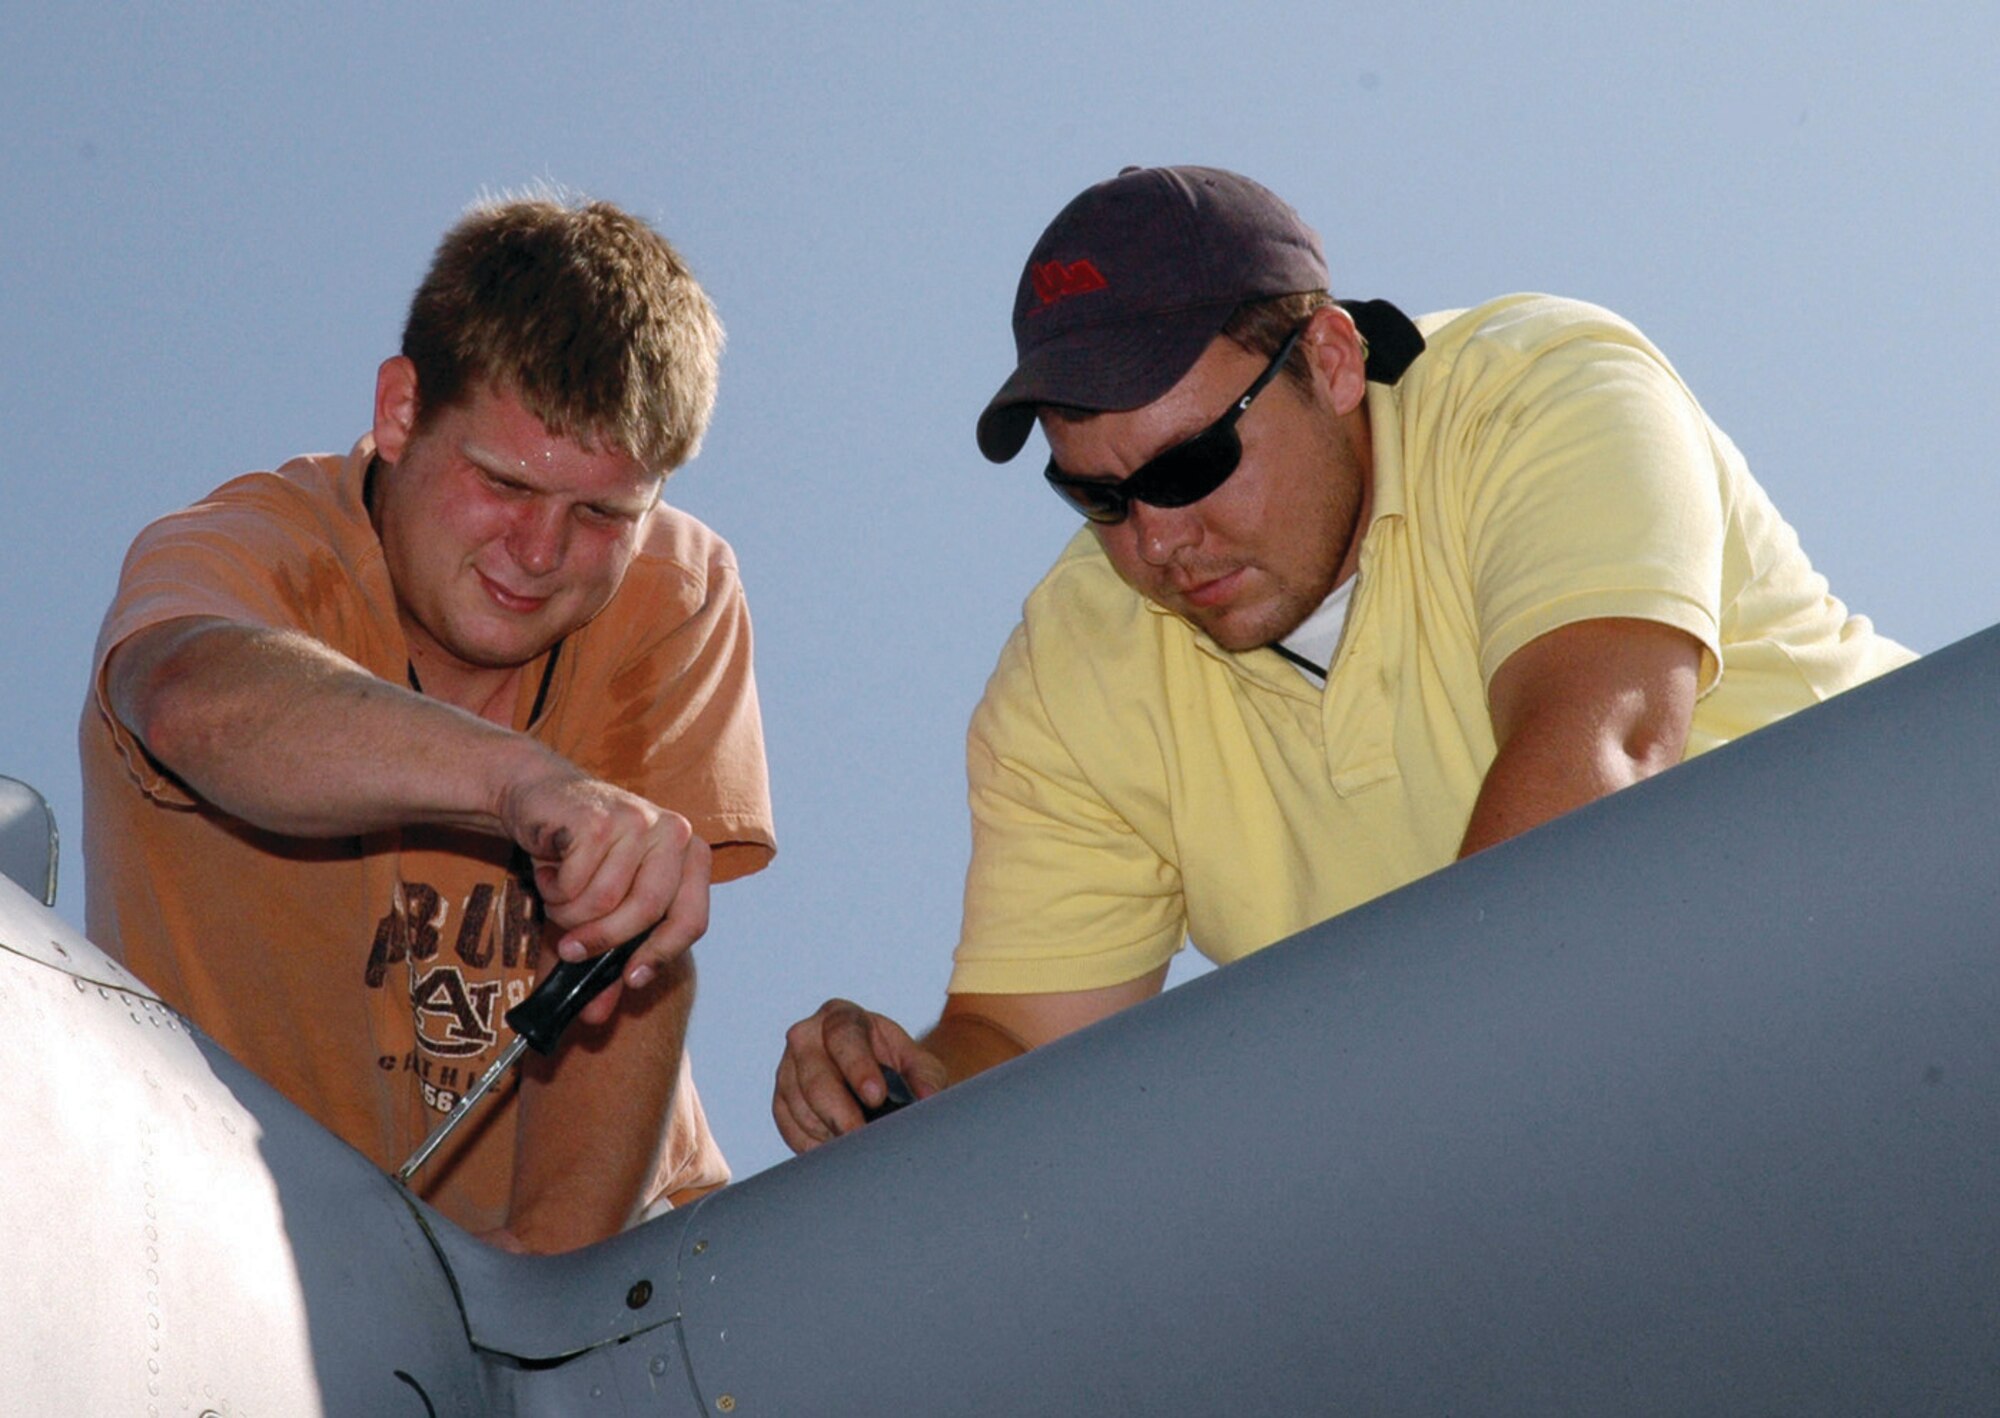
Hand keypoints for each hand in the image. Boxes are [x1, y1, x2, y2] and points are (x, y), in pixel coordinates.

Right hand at [500, 769, 711, 1023]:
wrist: (537, 797)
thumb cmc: (577, 857)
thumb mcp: (599, 909)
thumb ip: (604, 960)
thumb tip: (597, 1016)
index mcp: (690, 856)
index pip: (692, 919)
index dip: (660, 955)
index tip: (629, 979)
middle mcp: (675, 834)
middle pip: (647, 912)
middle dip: (601, 940)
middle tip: (568, 950)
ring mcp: (639, 821)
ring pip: (603, 900)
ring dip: (567, 910)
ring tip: (558, 892)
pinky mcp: (599, 818)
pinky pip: (573, 882)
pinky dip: (552, 888)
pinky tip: (549, 867)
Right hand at [773, 999, 948, 1152]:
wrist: (875, 1077)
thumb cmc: (895, 1065)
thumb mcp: (918, 1064)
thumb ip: (926, 1077)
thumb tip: (927, 1098)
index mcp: (842, 1017)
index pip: (843, 1036)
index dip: (858, 1067)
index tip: (876, 1097)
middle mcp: (808, 1036)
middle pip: (814, 1076)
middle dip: (839, 1111)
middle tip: (860, 1136)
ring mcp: (788, 1067)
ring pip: (798, 1104)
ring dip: (827, 1129)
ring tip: (855, 1145)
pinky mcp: (780, 1098)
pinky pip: (788, 1125)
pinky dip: (811, 1142)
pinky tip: (835, 1147)